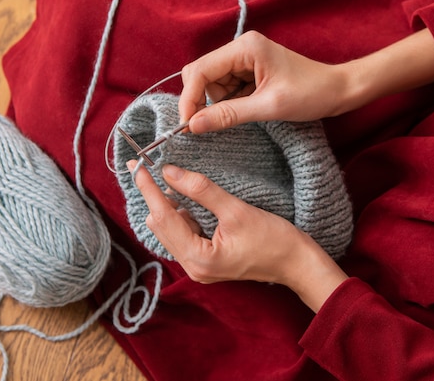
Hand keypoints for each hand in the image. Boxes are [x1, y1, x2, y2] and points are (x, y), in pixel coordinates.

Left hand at [130, 160, 347, 311]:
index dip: (148, 190)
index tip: (136, 167)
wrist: (297, 263)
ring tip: (174, 180)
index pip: (163, 218)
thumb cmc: (274, 240)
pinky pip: (184, 233)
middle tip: (152, 168)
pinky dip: (183, 214)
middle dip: (156, 196)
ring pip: (171, 229)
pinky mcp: (206, 260)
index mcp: (198, 259)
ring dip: (170, 204)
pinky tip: (189, 199)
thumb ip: (200, 190)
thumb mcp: (235, 210)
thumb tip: (170, 172)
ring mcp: (199, 266)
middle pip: (161, 225)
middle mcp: (193, 268)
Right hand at [179, 29, 433, 133]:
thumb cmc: (311, 94)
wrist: (339, 91)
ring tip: (244, 115)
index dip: (189, 99)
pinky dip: (229, 104)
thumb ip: (228, 115)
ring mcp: (244, 60)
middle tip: (207, 127)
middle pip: (201, 76)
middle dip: (202, 102)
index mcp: (244, 48)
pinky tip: (247, 111)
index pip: (199, 71)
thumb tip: (193, 126)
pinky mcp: (249, 71)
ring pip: (212, 85)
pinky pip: (226, 89)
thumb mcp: (268, 108)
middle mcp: (240, 48)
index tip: (188, 126)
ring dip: (218, 105)